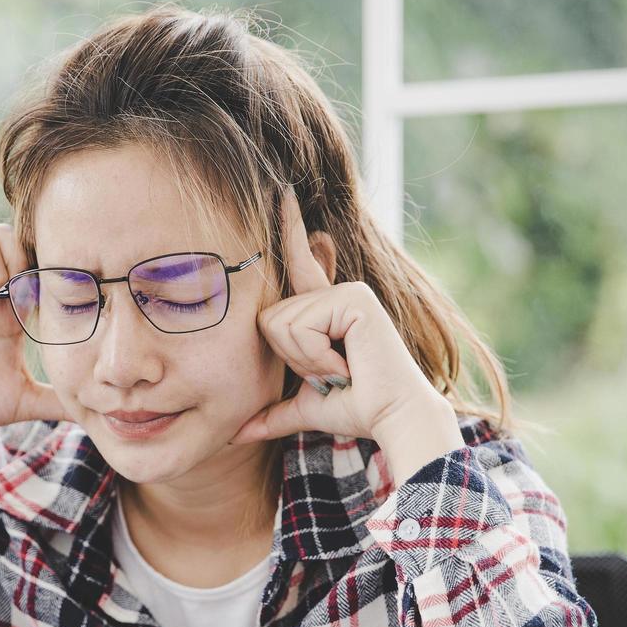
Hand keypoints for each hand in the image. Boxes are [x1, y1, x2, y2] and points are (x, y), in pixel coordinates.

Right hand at [0, 223, 68, 471]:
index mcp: (8, 313)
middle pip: (8, 238)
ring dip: (0, 261)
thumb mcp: (24, 401)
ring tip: (1, 296)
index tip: (55, 296)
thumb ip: (57, 400)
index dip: (47, 267)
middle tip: (26, 290)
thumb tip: (95, 411)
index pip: (32, 264)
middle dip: (24, 254)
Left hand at [229, 189, 462, 474]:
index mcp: (328, 310)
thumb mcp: (306, 408)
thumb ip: (272, 413)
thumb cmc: (357, 409)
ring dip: (305, 361)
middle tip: (332, 374)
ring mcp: (346, 292)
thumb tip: (236, 434)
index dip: (290, 231)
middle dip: (293, 358)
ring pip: (281, 324)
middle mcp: (338, 293)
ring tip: (341, 370)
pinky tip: (345, 365)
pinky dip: (315, 357)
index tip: (282, 192)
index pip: (299, 266)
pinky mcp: (352, 298)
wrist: (391, 417)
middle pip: (270, 318)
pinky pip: (301, 328)